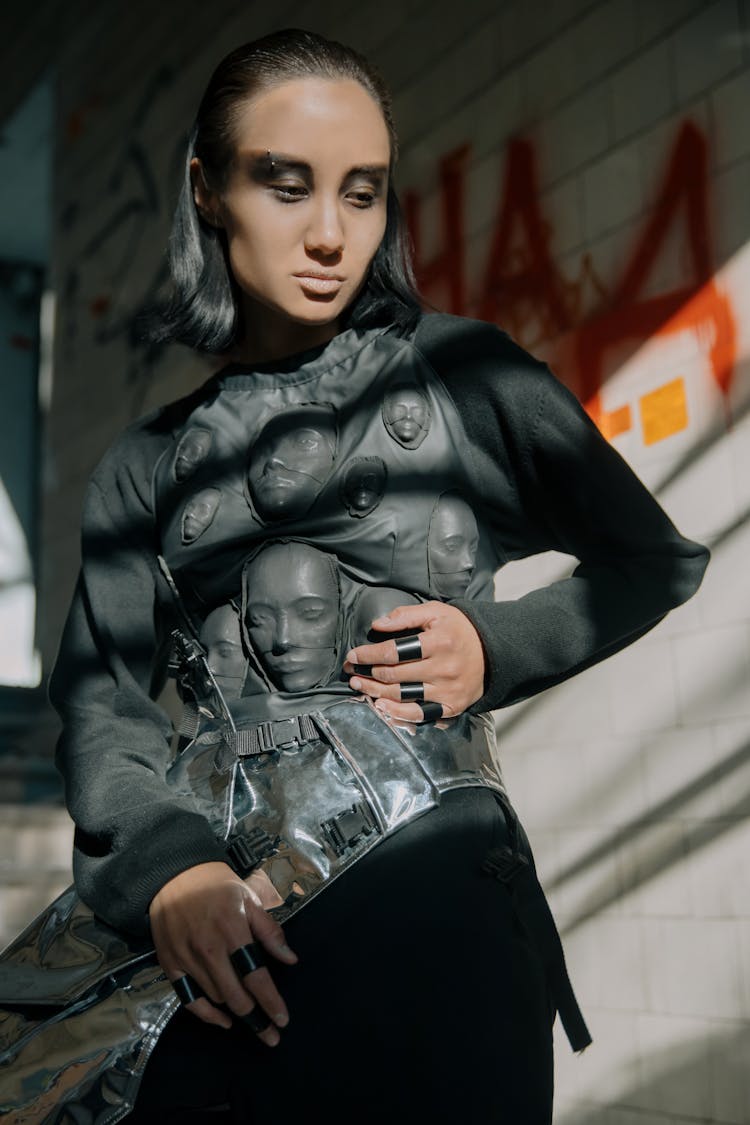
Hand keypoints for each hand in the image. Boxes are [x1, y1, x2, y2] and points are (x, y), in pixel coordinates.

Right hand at [149, 861, 297, 1044]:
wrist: (172, 875)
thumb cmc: (216, 885)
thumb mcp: (249, 898)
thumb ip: (270, 931)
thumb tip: (290, 959)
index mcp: (232, 929)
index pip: (256, 976)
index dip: (271, 1002)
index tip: (282, 1020)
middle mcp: (208, 949)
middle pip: (236, 996)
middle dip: (257, 1019)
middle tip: (271, 1034)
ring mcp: (187, 958)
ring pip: (216, 999)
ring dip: (235, 1011)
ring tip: (250, 1015)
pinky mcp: (170, 964)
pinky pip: (189, 1000)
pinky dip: (207, 1015)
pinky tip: (222, 1021)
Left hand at [342, 601, 485, 722]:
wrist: (491, 653)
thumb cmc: (458, 630)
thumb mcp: (436, 612)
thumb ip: (406, 615)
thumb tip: (378, 625)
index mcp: (439, 642)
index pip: (394, 651)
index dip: (369, 654)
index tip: (354, 655)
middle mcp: (443, 668)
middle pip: (394, 675)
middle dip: (367, 672)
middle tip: (352, 671)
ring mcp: (447, 690)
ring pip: (402, 695)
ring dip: (375, 691)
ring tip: (359, 685)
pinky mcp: (451, 706)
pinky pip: (419, 714)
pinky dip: (397, 713)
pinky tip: (381, 706)